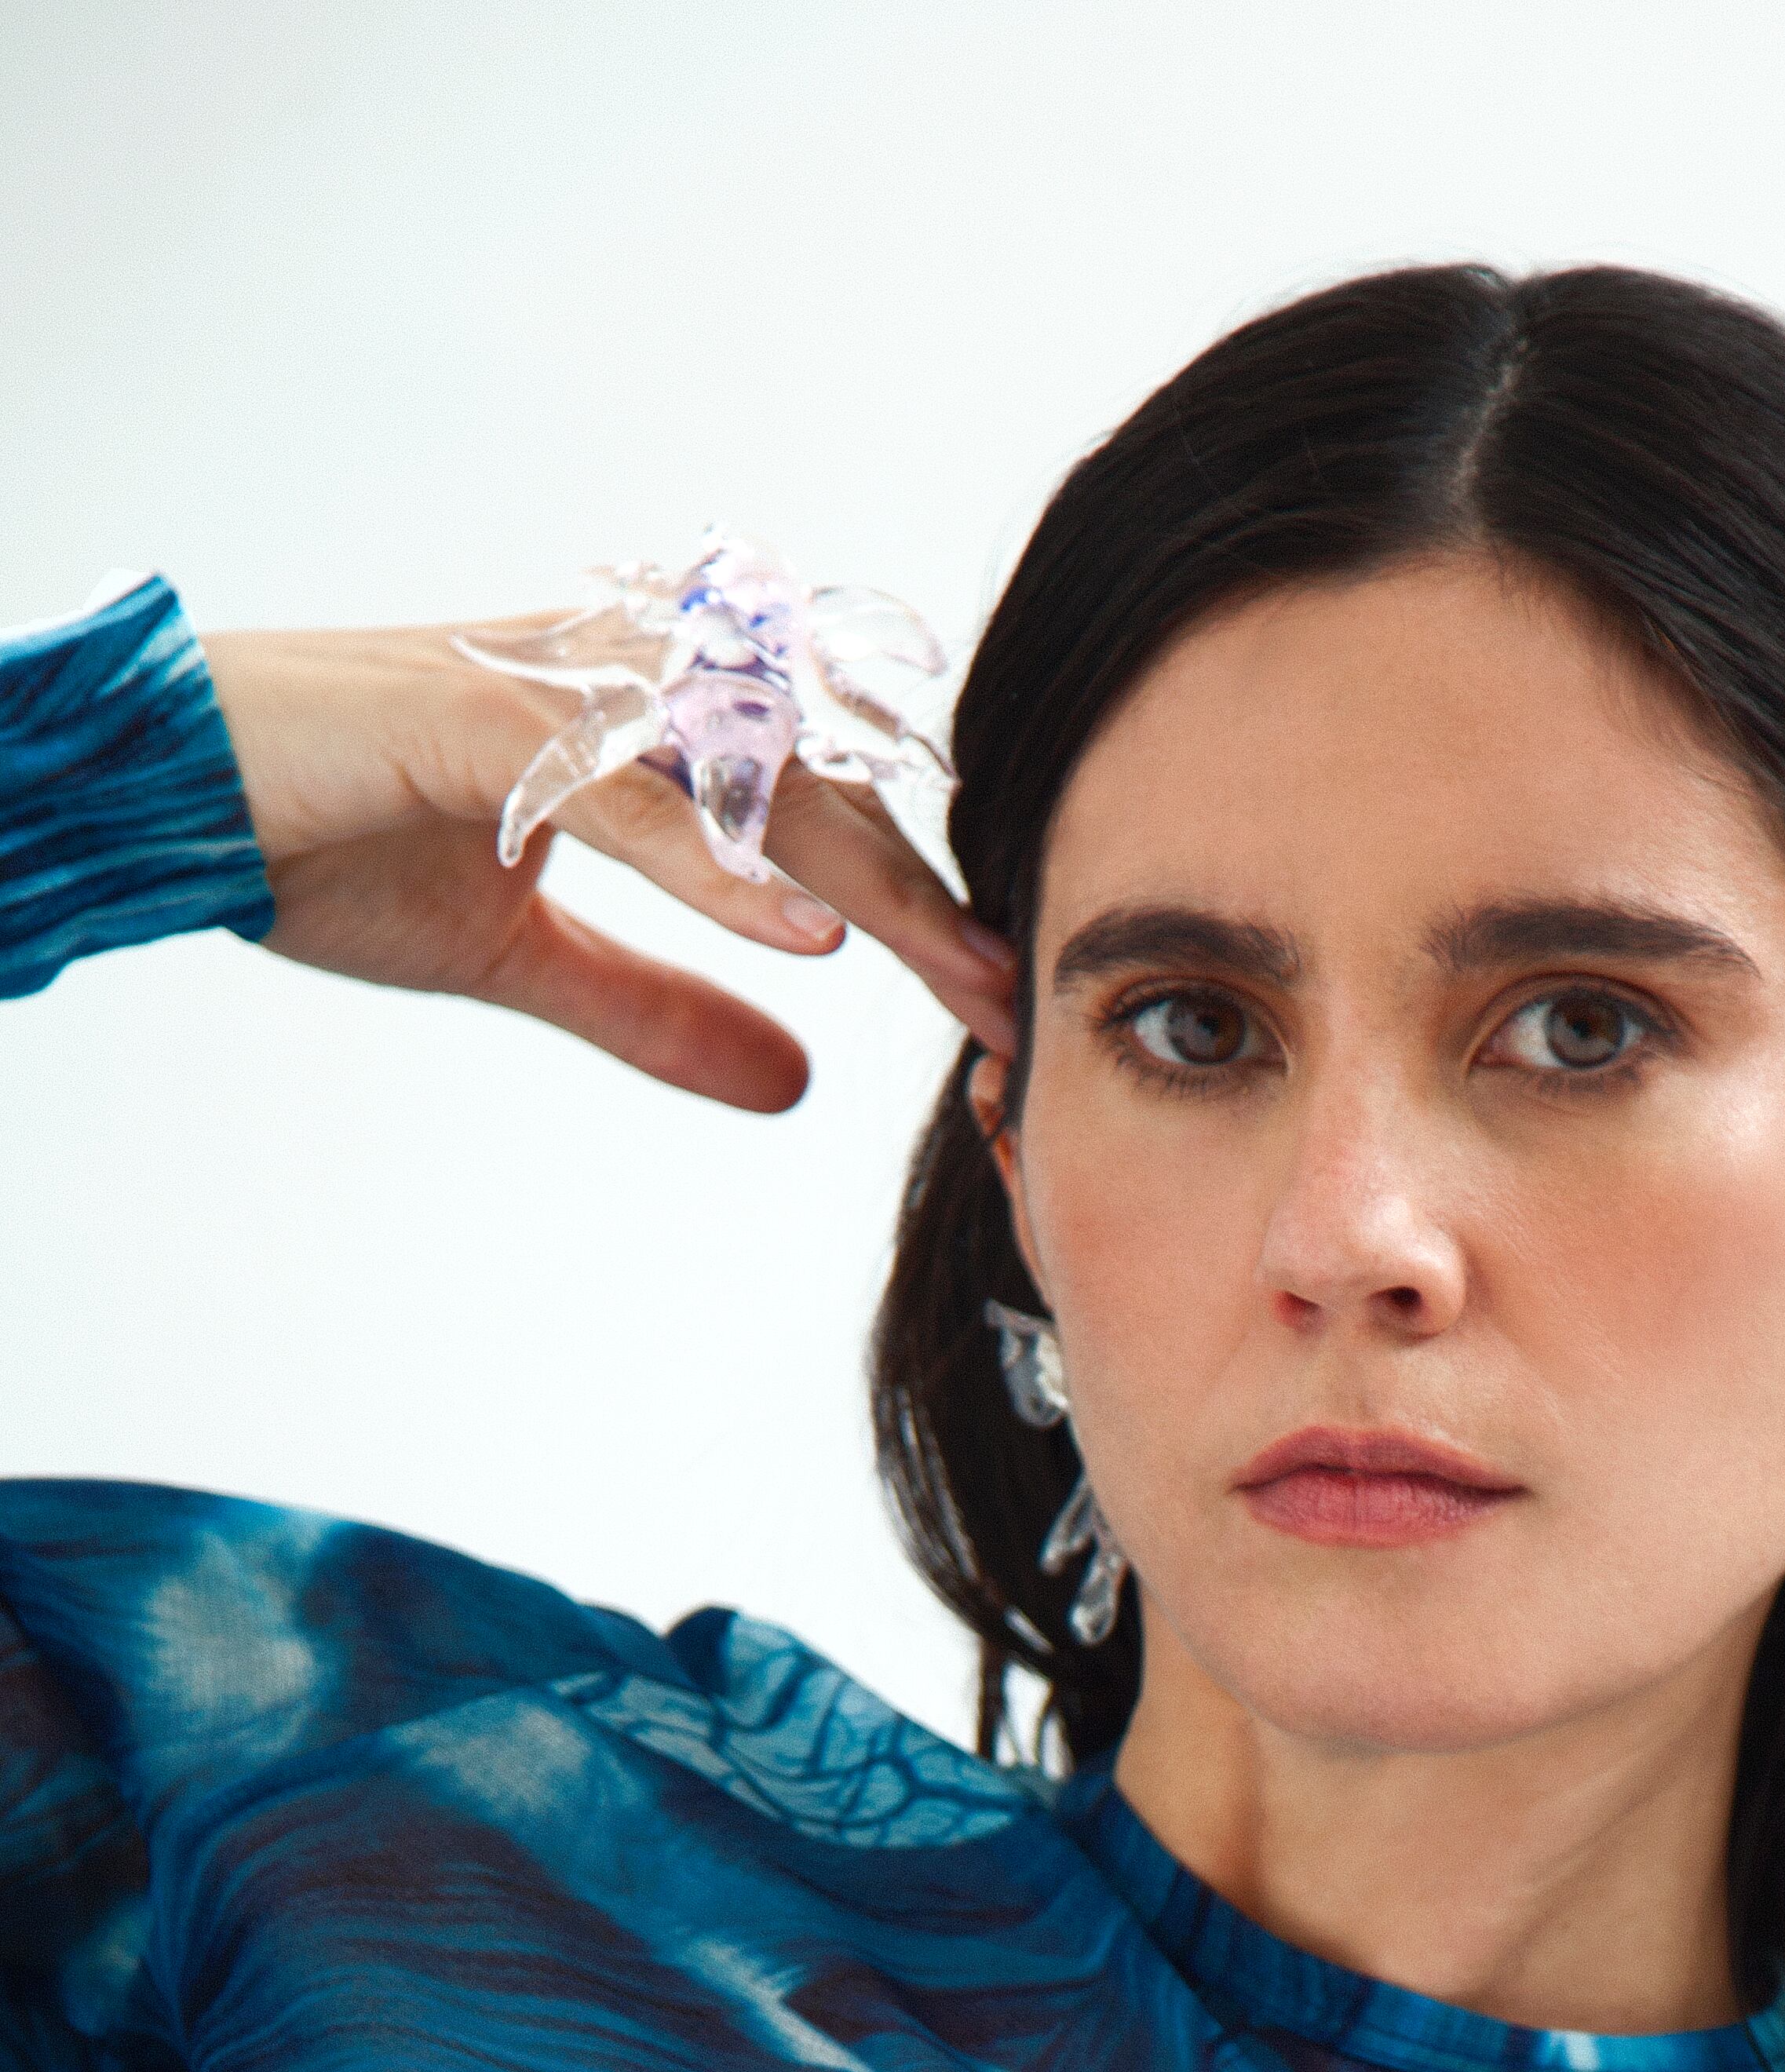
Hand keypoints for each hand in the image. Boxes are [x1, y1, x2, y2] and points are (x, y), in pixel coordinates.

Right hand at [199, 623, 1016, 1110]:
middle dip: (924, 901)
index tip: (995, 1002)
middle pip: (815, 787)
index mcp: (636, 727)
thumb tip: (791, 1085)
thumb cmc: (334, 843)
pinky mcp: (488, 718)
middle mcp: (618, 682)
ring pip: (751, 775)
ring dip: (864, 882)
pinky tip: (807, 938)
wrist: (175, 793)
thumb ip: (657, 1010)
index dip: (911, 904)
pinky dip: (726, 869)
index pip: (811, 811)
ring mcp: (557, 689)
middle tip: (1017, 1000)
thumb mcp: (523, 957)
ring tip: (953, 975)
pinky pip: (636, 796)